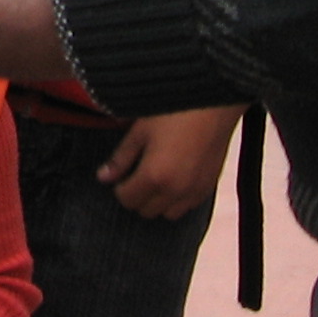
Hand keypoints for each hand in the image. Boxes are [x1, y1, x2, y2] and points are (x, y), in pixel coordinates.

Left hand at [99, 105, 244, 218]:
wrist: (214, 103)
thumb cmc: (174, 111)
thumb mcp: (140, 130)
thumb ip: (121, 158)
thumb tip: (103, 177)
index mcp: (154, 176)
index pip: (127, 200)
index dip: (119, 187)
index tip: (120, 173)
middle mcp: (176, 191)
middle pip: (146, 210)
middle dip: (136, 195)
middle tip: (135, 173)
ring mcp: (195, 192)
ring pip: (168, 213)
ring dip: (158, 201)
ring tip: (155, 176)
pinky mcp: (209, 187)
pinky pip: (188, 206)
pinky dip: (177, 198)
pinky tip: (174, 176)